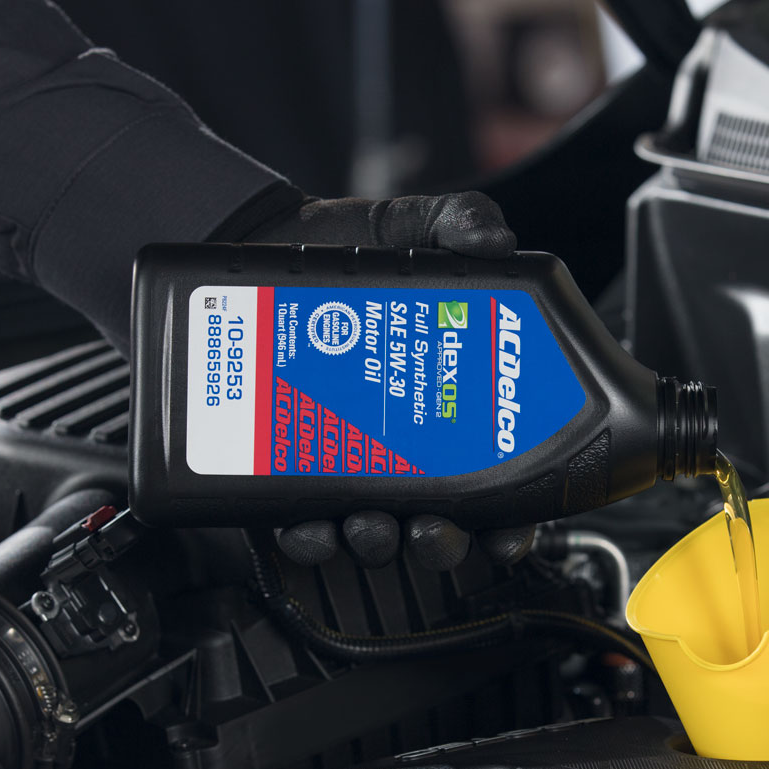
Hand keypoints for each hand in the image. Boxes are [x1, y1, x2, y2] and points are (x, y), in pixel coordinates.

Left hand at [249, 190, 527, 570]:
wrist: (254, 245)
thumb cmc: (342, 245)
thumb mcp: (408, 227)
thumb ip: (458, 223)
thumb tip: (494, 239)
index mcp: (454, 405)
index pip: (502, 482)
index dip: (515, 521)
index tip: (509, 532)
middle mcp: (408, 447)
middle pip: (443, 524)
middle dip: (442, 545)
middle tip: (432, 530)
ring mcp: (349, 463)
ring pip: (376, 535)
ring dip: (379, 545)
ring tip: (369, 527)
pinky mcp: (287, 470)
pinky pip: (303, 525)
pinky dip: (309, 538)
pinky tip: (310, 526)